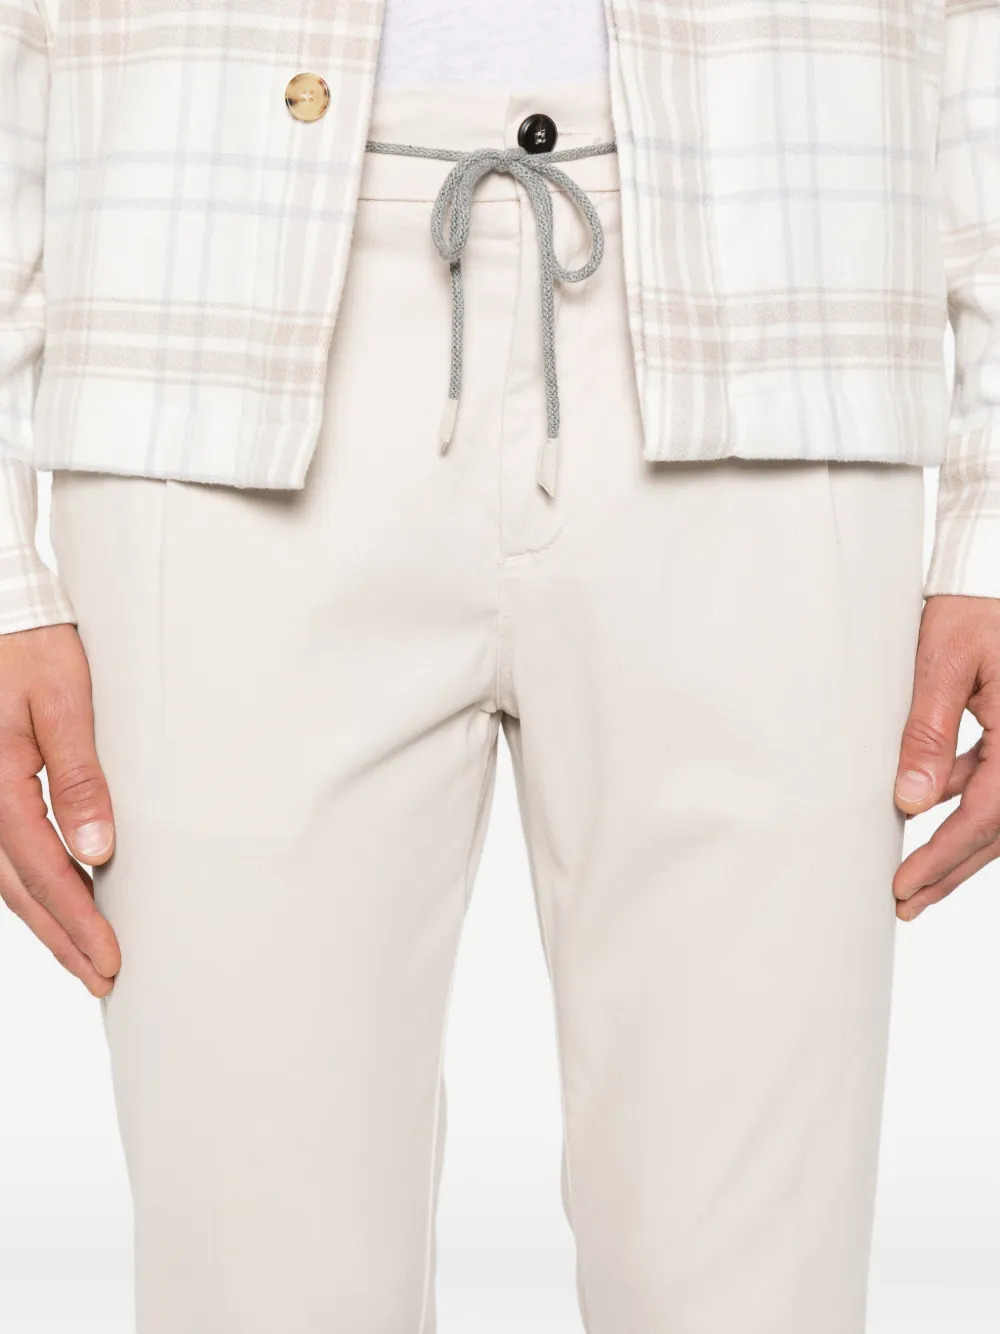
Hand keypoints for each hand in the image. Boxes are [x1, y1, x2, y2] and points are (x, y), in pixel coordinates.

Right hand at [0, 625, 118, 994]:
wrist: (1, 612)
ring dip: (47, 921)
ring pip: (7, 880)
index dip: (78, 921)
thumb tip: (97, 850)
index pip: (43, 871)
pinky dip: (30, 888)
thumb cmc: (30, 648)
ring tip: (84, 959)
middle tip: (103, 979)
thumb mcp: (64, 704)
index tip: (111, 958)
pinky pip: (3, 856)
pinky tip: (55, 905)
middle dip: (63, 939)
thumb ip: (80, 777)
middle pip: (20, 890)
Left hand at [894, 594, 999, 920]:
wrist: (994, 570)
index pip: (988, 815)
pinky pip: (997, 780)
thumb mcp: (942, 662)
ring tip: (913, 877)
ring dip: (960, 844)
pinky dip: (966, 801)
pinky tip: (927, 810)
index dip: (944, 857)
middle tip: (906, 903)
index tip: (905, 886)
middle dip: (952, 869)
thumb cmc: (974, 605)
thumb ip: (928, 732)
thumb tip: (912, 801)